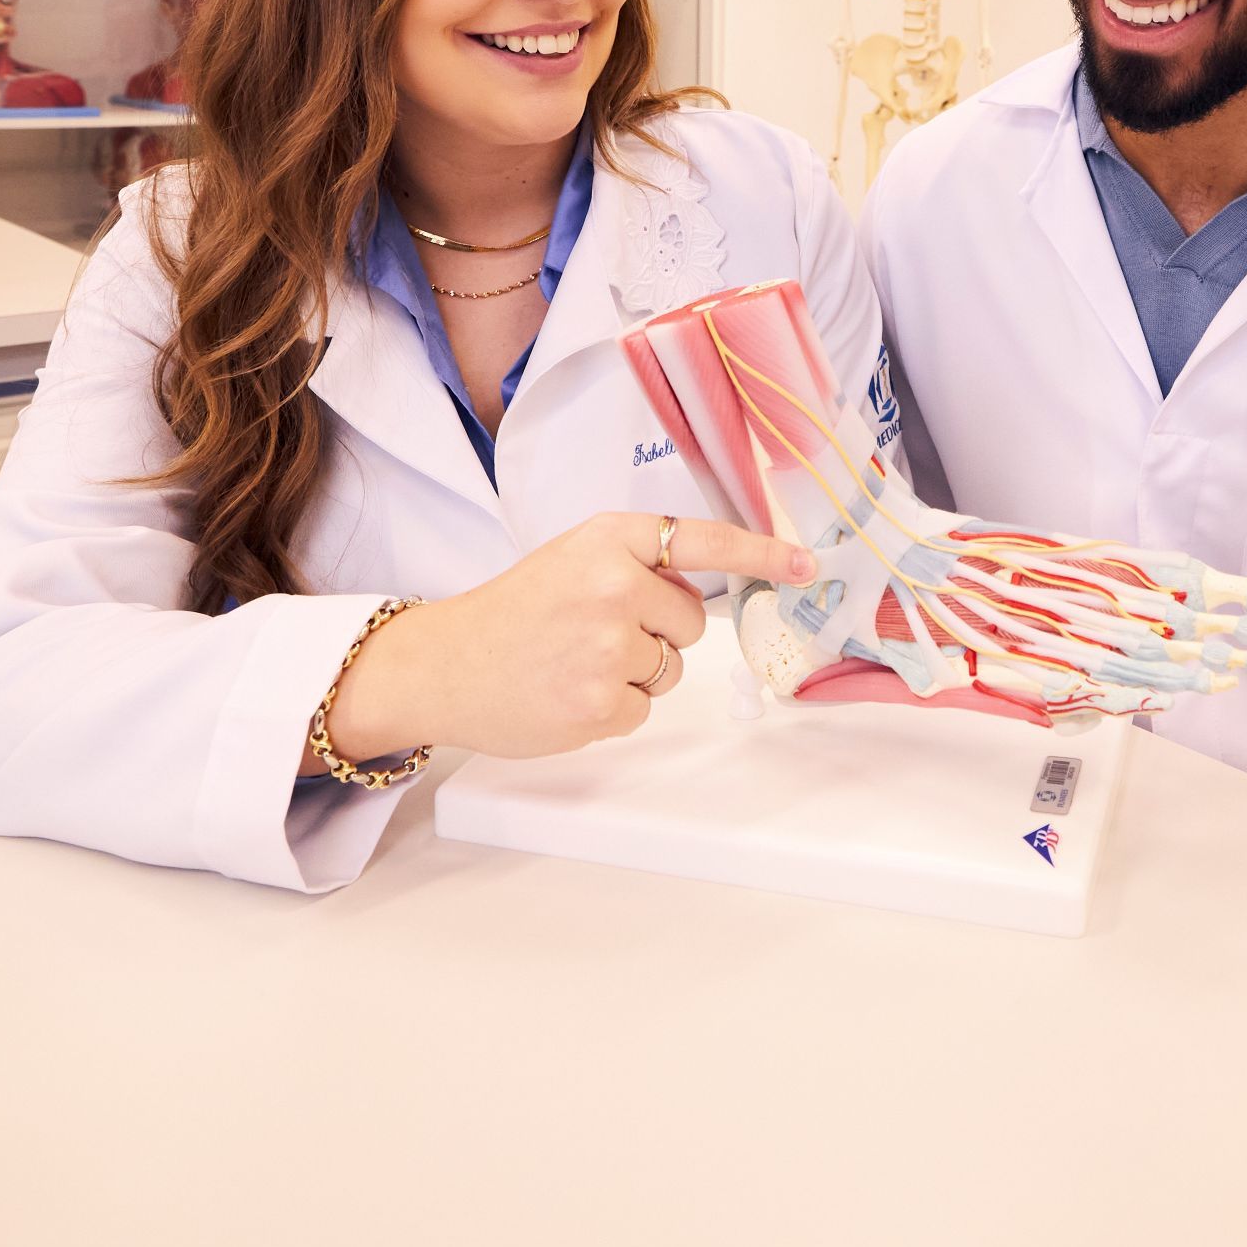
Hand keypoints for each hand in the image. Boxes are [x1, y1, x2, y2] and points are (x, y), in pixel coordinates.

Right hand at [320, 514, 814, 762]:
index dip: (760, 554)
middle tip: (591, 632)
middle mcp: (613, 584)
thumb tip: (703, 589)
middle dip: (656, 632)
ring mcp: (607, 646)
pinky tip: (566, 693)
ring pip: (668, 668)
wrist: (442, 664)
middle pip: (692, 621)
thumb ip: (635, 564)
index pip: (702, 541)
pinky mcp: (599, 702)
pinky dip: (611, 708)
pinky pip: (642, 707)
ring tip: (572, 662)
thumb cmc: (512, 611)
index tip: (805, 565)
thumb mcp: (571, 559)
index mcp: (608, 539)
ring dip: (633, 673)